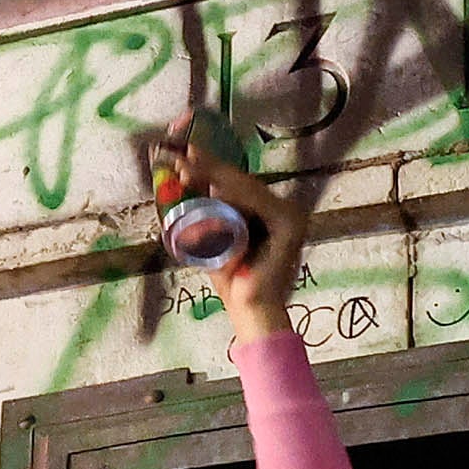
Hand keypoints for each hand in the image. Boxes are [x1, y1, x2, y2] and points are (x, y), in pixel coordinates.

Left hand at [159, 118, 306, 336]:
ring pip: (247, 189)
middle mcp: (283, 210)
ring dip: (215, 176)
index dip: (210, 167)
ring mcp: (289, 217)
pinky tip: (214, 189)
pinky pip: (258, 205)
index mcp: (269, 212)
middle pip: (241, 182)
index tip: (184, 156)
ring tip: (187, 169)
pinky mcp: (289, 227)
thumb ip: (204, 217)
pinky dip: (237, 196)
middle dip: (209, 167)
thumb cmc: (233, 281)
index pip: (237, 185)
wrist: (253, 312)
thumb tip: (178, 185)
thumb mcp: (213, 241)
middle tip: (181, 156)